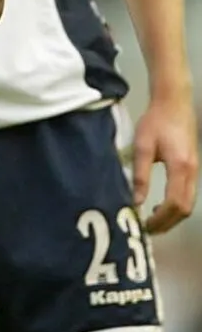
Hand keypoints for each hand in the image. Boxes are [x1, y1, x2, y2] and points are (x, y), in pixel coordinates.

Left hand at [131, 88, 197, 233]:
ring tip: (152, 220)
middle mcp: (192, 173)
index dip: (161, 219)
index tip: (144, 225)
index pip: (174, 204)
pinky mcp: (193, 167)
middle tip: (148, 228)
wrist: (174, 103)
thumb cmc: (156, 122)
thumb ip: (140, 174)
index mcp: (180, 168)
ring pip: (189, 203)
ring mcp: (195, 171)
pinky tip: (160, 204)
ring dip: (173, 216)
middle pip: (185, 208)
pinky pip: (188, 194)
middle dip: (168, 222)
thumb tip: (135, 200)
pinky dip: (176, 206)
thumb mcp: (142, 146)